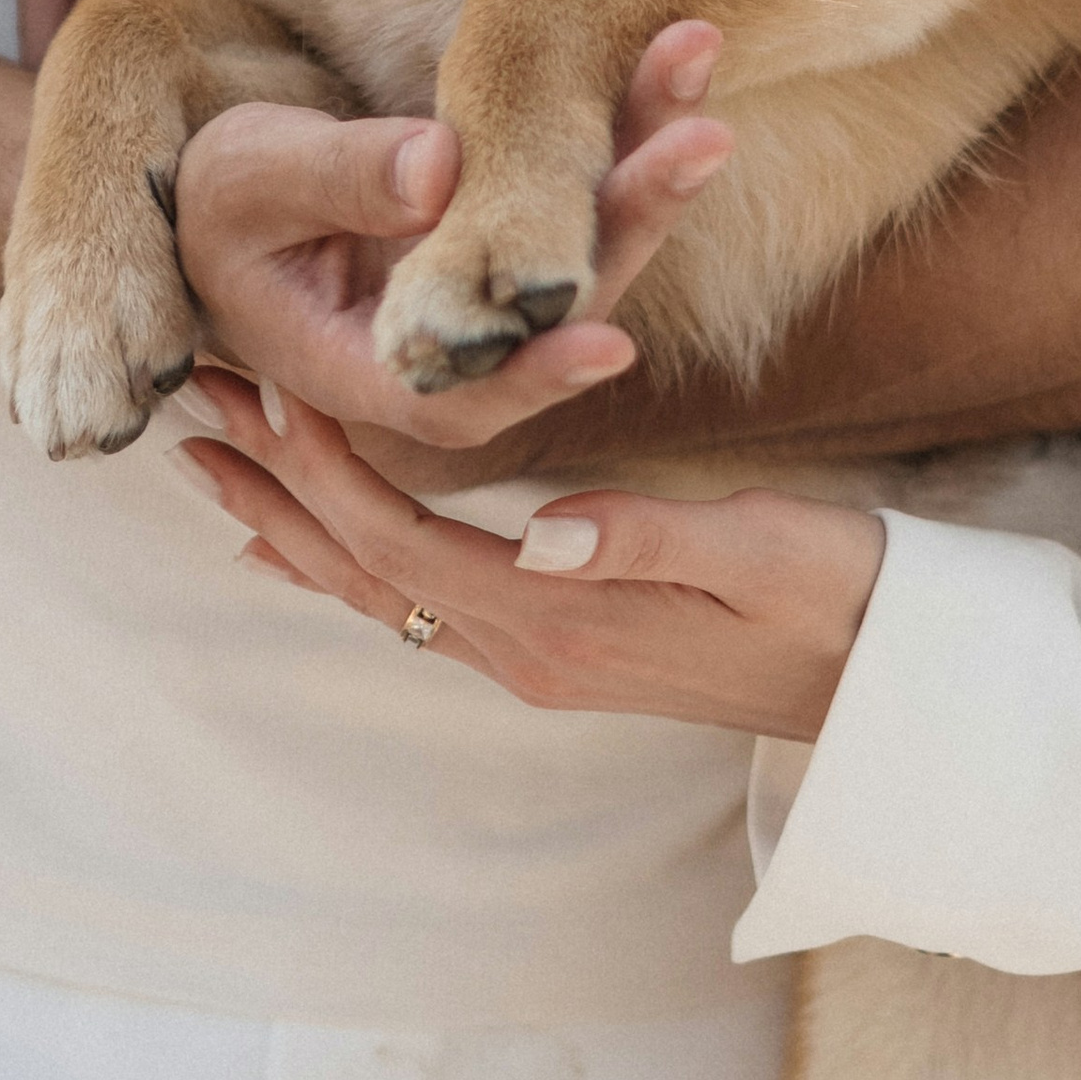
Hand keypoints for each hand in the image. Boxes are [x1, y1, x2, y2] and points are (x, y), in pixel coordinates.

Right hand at [172, 23, 734, 475]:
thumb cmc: (219, 187)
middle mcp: (456, 334)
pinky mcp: (521, 215)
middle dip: (634, 219)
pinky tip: (677, 56)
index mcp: (369, 365)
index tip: (610, 344)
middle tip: (702, 138)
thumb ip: (339, 177)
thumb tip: (439, 170)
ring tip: (696, 56)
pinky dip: (630, 116)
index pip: (465, 397)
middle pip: (563, 305)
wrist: (233, 166)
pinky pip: (586, 178)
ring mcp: (497, 276)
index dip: (535, 376)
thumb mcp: (250, 180)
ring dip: (649, 150)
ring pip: (592, 236)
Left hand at [176, 375, 885, 743]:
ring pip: (385, 590)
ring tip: (219, 467)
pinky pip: (428, 601)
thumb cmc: (839, 596)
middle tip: (189, 420)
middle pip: (368, 570)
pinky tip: (321, 543)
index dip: (331, 471)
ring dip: (297, 526)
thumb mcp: (762, 551)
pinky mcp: (565, 640)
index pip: (408, 539)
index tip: (263, 396)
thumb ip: (647, 540)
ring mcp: (544, 653)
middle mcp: (534, 647)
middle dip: (274, 496)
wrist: (891, 683)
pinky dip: (358, 560)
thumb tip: (538, 529)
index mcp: (567, 616)